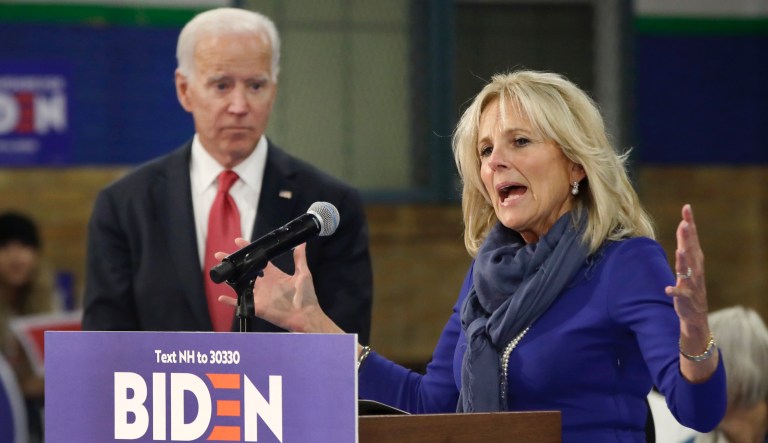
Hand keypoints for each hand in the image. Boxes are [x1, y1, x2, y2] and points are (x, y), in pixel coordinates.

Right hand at [217, 240, 341, 334]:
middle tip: (221, 254)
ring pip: (240, 285)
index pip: (259, 259)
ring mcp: (260, 295)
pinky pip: (241, 304)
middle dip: (234, 262)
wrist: (306, 316)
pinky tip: (221, 297)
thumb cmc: (306, 296)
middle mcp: (264, 283)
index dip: (249, 250)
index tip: (239, 241)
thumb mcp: (303, 274)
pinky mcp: (257, 306)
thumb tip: (301, 242)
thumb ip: (300, 258)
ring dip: (230, 278)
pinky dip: (231, 302)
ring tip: (219, 270)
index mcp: (274, 274)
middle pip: (245, 270)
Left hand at [665, 204, 708, 327]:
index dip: (690, 222)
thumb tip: (684, 225)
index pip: (692, 237)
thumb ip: (686, 245)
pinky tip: (667, 289)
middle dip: (688, 237)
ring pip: (687, 270)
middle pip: (691, 250)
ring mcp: (691, 283)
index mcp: (695, 259)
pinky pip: (679, 293)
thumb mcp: (689, 263)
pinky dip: (674, 291)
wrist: (695, 314)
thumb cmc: (690, 284)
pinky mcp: (686, 297)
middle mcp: (695, 269)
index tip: (687, 207)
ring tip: (680, 250)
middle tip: (685, 222)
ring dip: (683, 261)